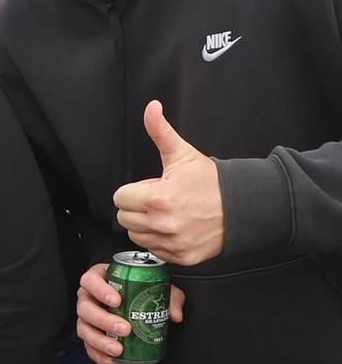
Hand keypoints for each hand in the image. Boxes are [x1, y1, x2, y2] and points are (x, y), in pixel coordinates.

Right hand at [76, 259, 185, 363]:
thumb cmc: (144, 292)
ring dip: (100, 341)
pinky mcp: (90, 337)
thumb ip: (170, 298)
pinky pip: (89, 349)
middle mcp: (88, 298)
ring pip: (84, 330)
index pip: (90, 280)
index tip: (118, 300)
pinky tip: (117, 361)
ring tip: (118, 349)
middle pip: (85, 308)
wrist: (140, 307)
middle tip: (125, 329)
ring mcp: (87, 319)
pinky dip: (101, 357)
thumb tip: (175, 316)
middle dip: (103, 320)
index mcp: (99, 280)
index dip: (100, 290)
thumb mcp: (160, 289)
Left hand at [112, 100, 223, 265]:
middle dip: (136, 207)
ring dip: (145, 225)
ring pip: (136, 236)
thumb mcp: (183, 154)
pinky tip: (175, 228)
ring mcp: (172, 243)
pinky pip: (154, 250)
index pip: (120, 198)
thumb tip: (151, 107)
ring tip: (167, 213)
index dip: (132, 191)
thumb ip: (160, 131)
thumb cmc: (210, 181)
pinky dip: (160, 241)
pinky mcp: (181, 257)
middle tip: (159, 200)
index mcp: (158, 198)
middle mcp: (162, 224)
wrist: (243, 207)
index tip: (150, 188)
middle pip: (124, 218)